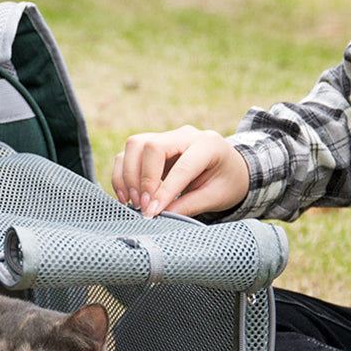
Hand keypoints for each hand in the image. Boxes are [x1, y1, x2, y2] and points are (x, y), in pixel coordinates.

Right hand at [112, 126, 249, 217]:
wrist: (228, 168)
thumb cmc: (225, 182)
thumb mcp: (215, 196)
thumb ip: (188, 205)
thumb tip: (159, 215)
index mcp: (208, 145)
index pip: (181, 166)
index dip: (164, 191)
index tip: (151, 212)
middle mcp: (184, 135)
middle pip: (151, 146)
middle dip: (142, 179)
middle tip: (143, 206)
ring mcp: (165, 137)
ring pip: (134, 145)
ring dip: (127, 176)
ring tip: (133, 202)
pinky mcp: (150, 146)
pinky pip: (127, 155)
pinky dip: (122, 175)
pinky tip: (127, 196)